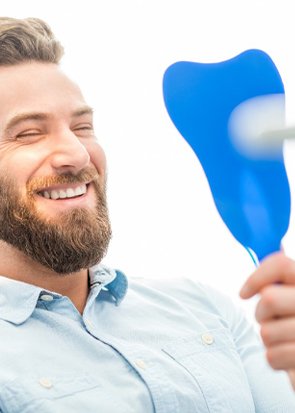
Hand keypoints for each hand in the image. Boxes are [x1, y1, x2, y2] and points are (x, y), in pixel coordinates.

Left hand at [240, 252, 294, 389]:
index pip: (281, 265)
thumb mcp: (289, 297)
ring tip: (285, 340)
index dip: (257, 277)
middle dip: (262, 314)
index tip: (244, 294)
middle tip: (273, 321)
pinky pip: (272, 356)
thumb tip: (257, 275)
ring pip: (266, 332)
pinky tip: (290, 358)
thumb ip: (280, 284)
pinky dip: (276, 360)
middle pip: (269, 299)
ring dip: (270, 339)